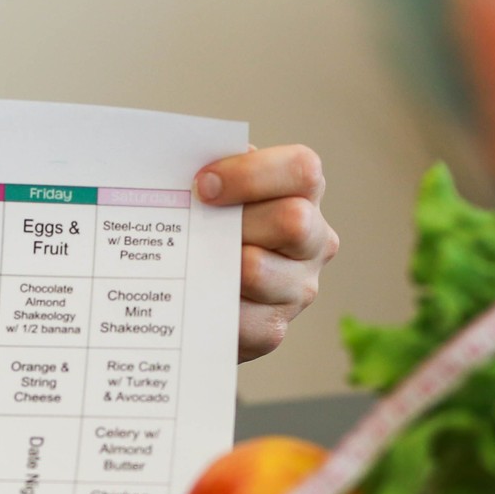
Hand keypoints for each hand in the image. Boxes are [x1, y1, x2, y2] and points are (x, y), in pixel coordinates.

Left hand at [196, 145, 339, 361]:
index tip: (202, 185)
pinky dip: (207, 301)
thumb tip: (179, 165)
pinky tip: (193, 291)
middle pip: (292, 221)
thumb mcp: (217, 190)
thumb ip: (212, 171)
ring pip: (258, 269)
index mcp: (304, 193)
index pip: (301, 169)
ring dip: (216, 262)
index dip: (250, 173)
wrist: (202, 288)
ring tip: (193, 259)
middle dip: (232, 221)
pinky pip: (238, 315)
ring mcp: (300, 287)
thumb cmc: (212, 225)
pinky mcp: (273, 328)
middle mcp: (315, 240)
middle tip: (196, 225)